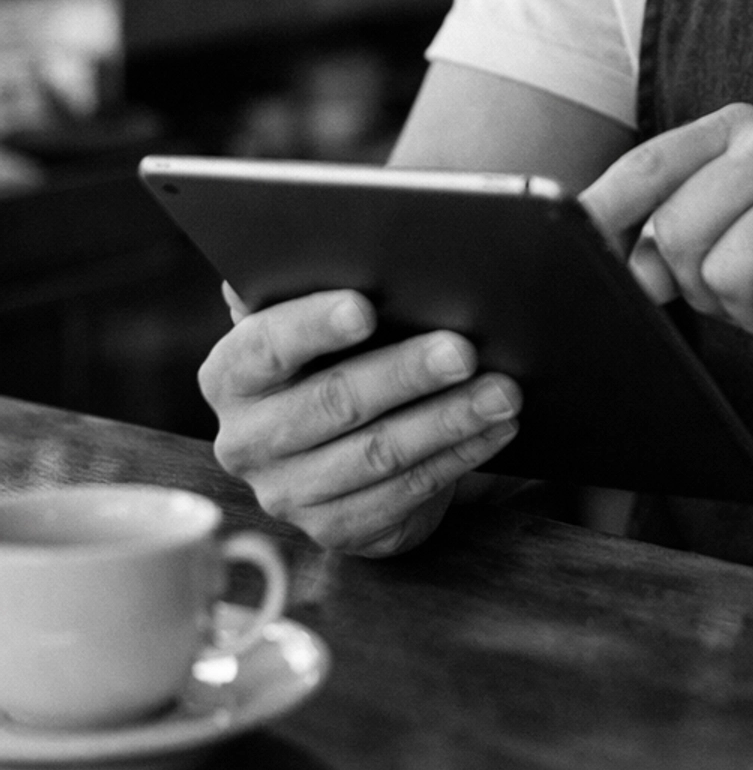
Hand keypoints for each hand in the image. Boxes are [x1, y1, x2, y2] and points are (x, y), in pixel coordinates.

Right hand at [198, 290, 521, 556]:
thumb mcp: (315, 316)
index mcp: (231, 375)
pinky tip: (496, 428)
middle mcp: (247, 440)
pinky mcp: (337, 530)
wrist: (345, 436)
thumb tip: (314, 239)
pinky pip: (406, 493)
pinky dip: (459, 457)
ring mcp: (289, 493)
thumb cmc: (337, 352)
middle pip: (333, 402)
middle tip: (464, 349)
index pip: (264, 346)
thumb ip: (306, 281)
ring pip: (378, 453)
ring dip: (449, 420)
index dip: (312, 325)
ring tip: (503, 390)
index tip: (364, 306)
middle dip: (405, 373)